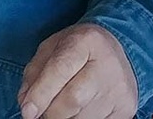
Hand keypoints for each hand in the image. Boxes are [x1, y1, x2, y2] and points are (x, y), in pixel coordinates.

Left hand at [17, 23, 138, 118]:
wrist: (121, 50)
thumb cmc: (79, 49)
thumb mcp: (52, 48)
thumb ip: (35, 72)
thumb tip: (26, 103)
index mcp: (86, 40)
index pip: (61, 69)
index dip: (41, 93)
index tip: (27, 111)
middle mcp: (108, 64)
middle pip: (73, 100)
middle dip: (51, 111)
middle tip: (44, 109)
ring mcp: (120, 88)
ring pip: (83, 117)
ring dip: (66, 117)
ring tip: (65, 104)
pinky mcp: (127, 108)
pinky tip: (81, 109)